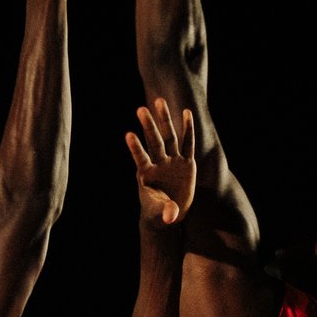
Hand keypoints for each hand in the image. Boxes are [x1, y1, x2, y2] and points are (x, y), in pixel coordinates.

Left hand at [126, 98, 195, 227]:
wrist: (169, 212)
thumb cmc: (159, 213)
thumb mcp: (161, 214)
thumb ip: (165, 212)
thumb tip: (171, 216)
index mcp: (147, 174)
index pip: (140, 158)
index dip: (135, 147)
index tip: (128, 135)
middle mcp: (159, 163)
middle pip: (154, 141)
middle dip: (148, 126)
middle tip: (140, 109)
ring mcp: (172, 161)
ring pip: (169, 136)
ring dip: (164, 119)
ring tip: (159, 100)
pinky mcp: (186, 162)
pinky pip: (188, 143)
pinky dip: (188, 128)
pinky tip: (186, 112)